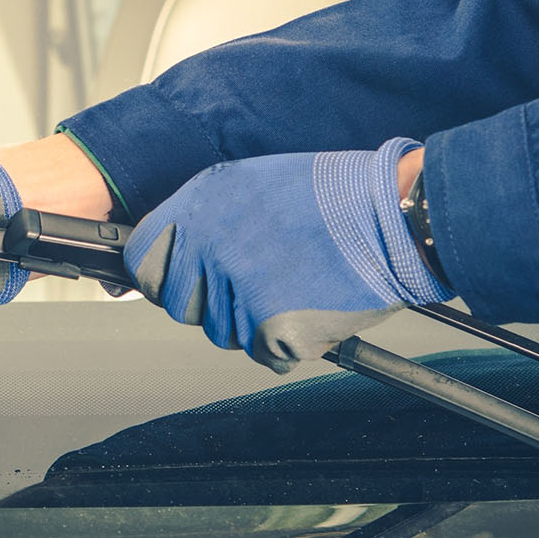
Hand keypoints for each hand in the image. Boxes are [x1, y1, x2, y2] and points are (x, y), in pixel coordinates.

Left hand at [124, 138, 451, 371]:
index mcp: (200, 205)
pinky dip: (289, 342)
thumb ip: (209, 219)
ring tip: (297, 286)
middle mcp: (209, 245)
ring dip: (254, 322)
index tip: (180, 282)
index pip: (143, 260)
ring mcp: (237, 286)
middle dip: (212, 303)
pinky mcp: (269, 324)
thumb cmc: (336, 198)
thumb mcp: (255, 184)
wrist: (395, 217)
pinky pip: (264, 353)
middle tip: (258, 285)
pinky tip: (313, 306)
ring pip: (222, 332)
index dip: (162, 277)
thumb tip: (179, 252)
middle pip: (181, 304)